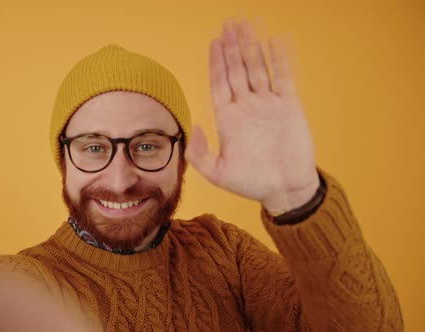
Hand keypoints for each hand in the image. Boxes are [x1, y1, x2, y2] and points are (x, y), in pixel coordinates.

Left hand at [185, 19, 319, 212]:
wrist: (285, 189)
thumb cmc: (251, 183)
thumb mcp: (218, 173)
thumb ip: (200, 154)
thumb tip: (193, 128)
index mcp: (228, 118)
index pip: (219, 83)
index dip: (216, 63)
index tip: (214, 42)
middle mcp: (246, 107)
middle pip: (237, 70)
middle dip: (233, 47)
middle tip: (230, 24)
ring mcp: (267, 104)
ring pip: (258, 68)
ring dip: (253, 47)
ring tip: (248, 25)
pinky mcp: (289, 106)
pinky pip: (283, 77)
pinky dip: (280, 60)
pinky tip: (276, 41)